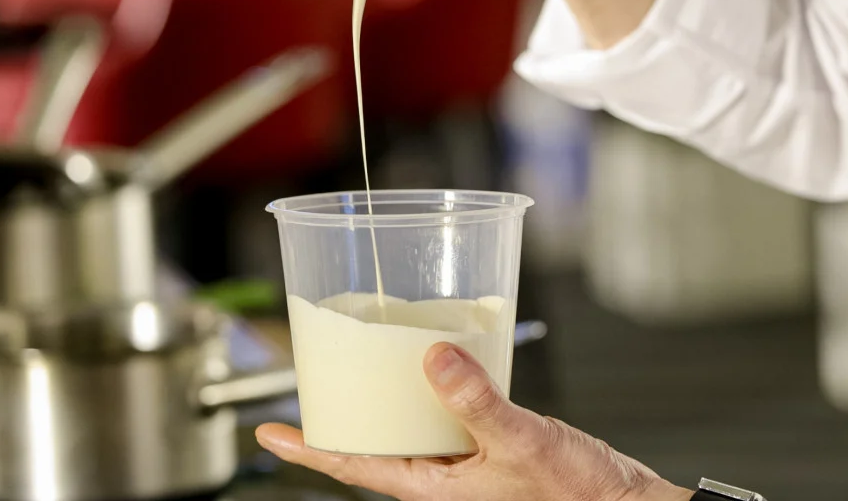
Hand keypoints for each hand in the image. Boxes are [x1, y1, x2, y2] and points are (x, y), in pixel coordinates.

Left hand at [256, 343, 691, 500]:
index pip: (357, 465)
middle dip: (343, 414)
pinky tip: (435, 361)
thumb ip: (478, 403)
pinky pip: (445, 415)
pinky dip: (431, 387)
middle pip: (377, 443)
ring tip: (361, 363)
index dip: (310, 449)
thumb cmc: (579, 495)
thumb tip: (433, 359)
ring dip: (384, 398)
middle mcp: (444, 476)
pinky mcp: (492, 444)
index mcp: (437, 487)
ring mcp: (467, 462)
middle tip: (312, 380)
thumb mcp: (524, 443)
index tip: (268, 434)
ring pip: (410, 427)